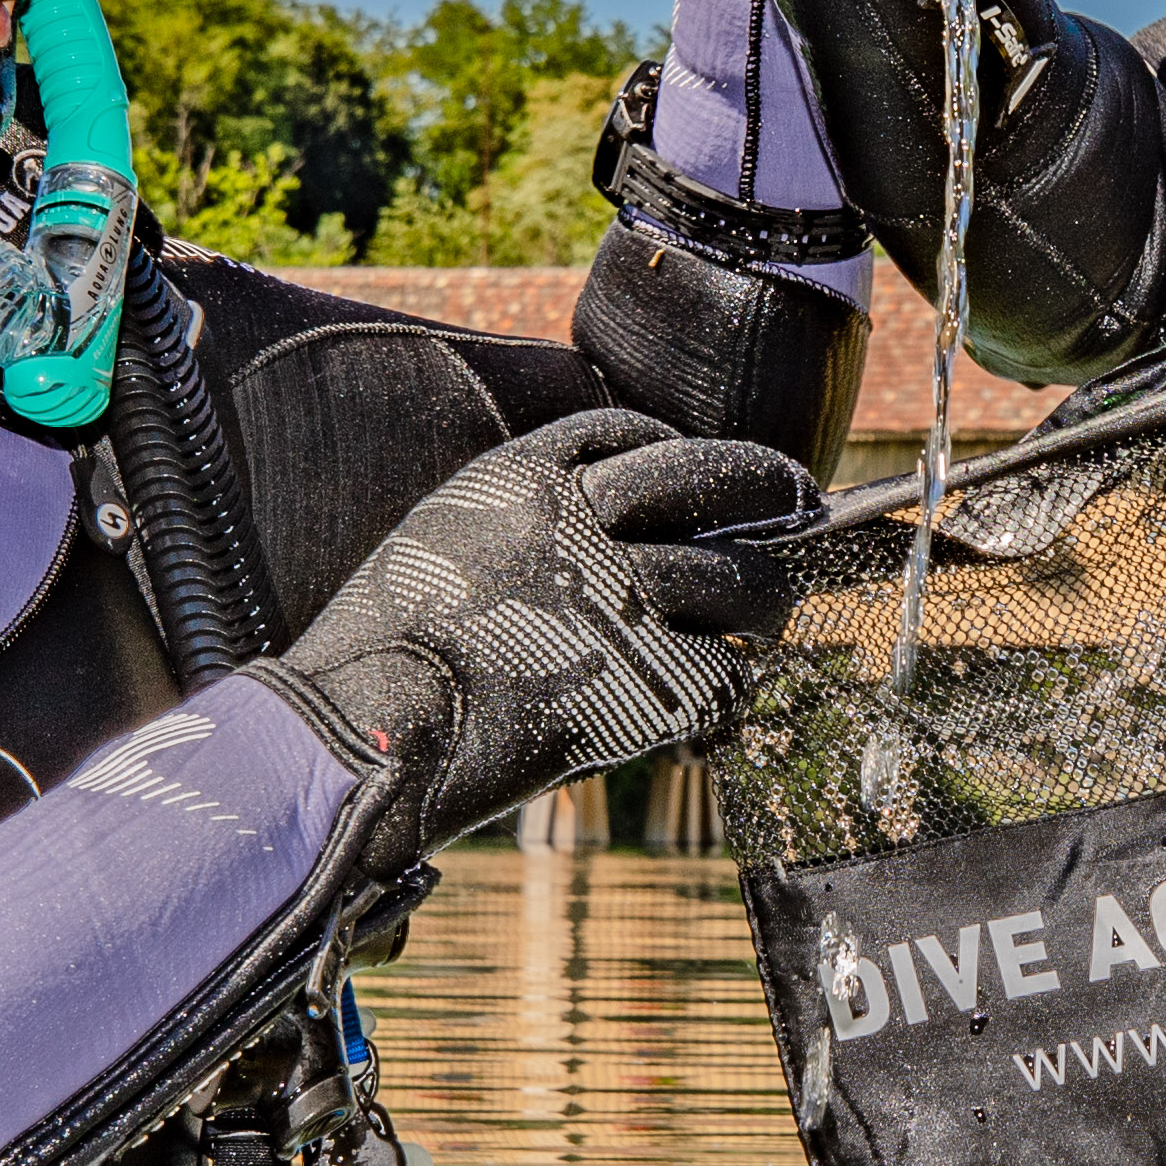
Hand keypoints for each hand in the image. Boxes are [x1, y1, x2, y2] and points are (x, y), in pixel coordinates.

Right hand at [270, 408, 812, 847]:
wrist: (365, 731)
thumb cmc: (378, 657)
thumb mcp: (436, 546)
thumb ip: (513, 530)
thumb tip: (581, 542)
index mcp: (523, 479)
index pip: (631, 434)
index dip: (685, 452)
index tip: (713, 476)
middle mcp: (584, 522)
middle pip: (715, 480)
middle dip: (772, 491)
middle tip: (801, 509)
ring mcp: (626, 596)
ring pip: (745, 579)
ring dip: (765, 604)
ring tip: (764, 625)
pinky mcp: (652, 679)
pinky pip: (728, 676)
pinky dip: (727, 697)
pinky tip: (711, 714)